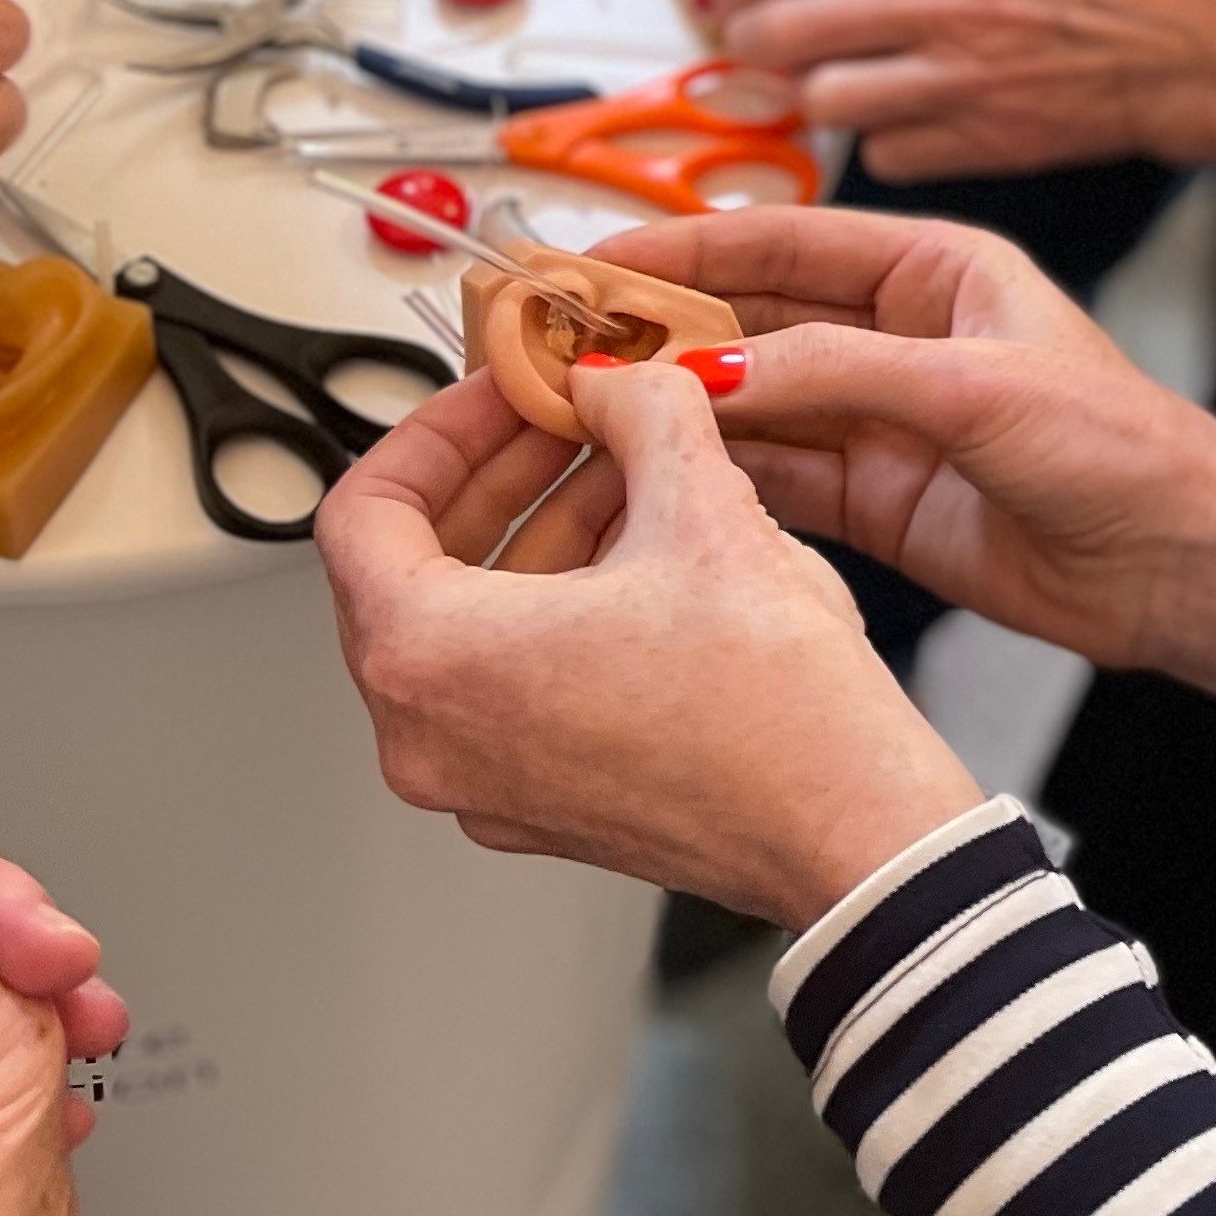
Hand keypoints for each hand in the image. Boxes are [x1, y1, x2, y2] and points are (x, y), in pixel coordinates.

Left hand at [317, 359, 986, 930]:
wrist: (852, 831)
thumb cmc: (776, 710)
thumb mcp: (709, 510)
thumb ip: (644, 412)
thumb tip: (617, 384)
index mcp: (434, 661)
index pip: (364, 512)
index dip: (436, 428)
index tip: (503, 392)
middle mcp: (431, 737)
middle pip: (410, 570)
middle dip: (497, 476)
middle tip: (568, 420)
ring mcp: (483, 782)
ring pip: (469, 627)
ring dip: (538, 536)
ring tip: (631, 477)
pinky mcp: (543, 805)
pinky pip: (512, 685)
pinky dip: (559, 609)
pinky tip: (650, 558)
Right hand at [474, 209, 1215, 763]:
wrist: (1182, 567)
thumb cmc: (1125, 451)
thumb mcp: (979, 391)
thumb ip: (843, 375)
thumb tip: (715, 371)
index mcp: (939, 271)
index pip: (785, 241)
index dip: (685, 245)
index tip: (595, 257)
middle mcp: (900, 338)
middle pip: (750, 320)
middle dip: (654, 328)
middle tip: (555, 341)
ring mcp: (882, 420)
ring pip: (747, 402)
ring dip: (666, 407)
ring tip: (572, 411)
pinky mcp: (875, 500)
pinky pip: (770, 476)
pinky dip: (707, 474)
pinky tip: (642, 475)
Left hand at [699, 0, 1215, 202]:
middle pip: (782, 33)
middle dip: (760, 44)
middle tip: (762, 46)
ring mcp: (959, 76)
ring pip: (824, 102)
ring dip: (823, 97)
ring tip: (843, 85)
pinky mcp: (988, 142)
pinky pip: (890, 155)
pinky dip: (891, 143)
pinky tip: (918, 123)